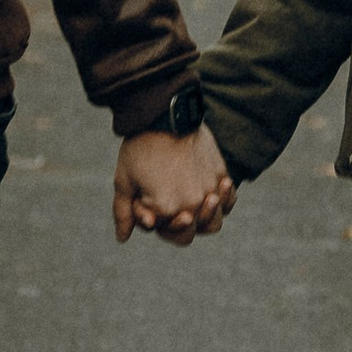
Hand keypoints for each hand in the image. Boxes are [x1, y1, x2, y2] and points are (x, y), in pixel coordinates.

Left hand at [113, 122, 232, 246]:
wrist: (163, 113)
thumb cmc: (139, 148)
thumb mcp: (124, 181)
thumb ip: (124, 213)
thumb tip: (122, 238)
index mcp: (168, 209)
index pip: (173, 235)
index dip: (161, 224)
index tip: (150, 205)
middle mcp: (193, 204)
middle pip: (193, 233)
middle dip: (180, 225)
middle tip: (172, 207)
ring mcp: (210, 188)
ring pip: (215, 220)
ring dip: (205, 217)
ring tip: (194, 201)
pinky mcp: (220, 172)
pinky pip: (229, 198)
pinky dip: (224, 200)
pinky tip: (214, 191)